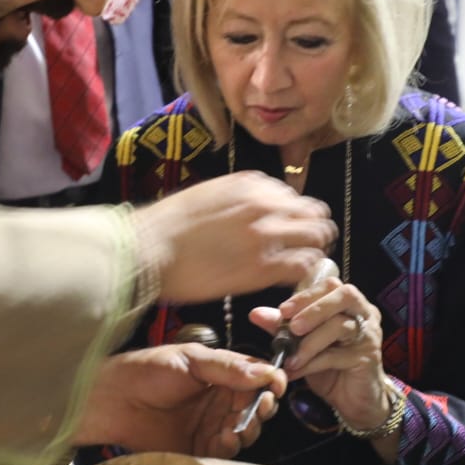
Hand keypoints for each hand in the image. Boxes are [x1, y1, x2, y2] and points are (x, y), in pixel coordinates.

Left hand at [75, 343, 287, 458]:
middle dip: (262, 408)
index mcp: (220, 376)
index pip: (257, 380)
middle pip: (256, 408)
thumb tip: (267, 370)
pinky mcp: (198, 451)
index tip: (275, 386)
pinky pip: (224, 454)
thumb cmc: (146, 372)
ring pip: (245, 432)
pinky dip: (230, 448)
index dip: (269, 383)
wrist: (113, 401)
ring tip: (236, 425)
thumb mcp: (191, 360)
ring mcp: (210, 427)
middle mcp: (219, 402)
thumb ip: (229, 366)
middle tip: (260, 406)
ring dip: (247, 429)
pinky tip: (224, 438)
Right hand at [132, 171, 336, 303]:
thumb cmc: (166, 225)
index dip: (293, 215)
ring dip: (314, 249)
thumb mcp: (207, 194)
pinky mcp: (263, 267)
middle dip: (313, 229)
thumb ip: (237, 198)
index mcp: (251, 184)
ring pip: (317, 238)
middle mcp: (265, 204)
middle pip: (314, 213)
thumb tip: (252, 208)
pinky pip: (302, 266)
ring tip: (304, 262)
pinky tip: (292, 279)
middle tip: (305, 245)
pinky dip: (303, 272)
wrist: (147, 248)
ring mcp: (267, 235)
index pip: (293, 196)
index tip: (288, 227)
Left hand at [249, 276, 387, 430]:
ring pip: (340, 326)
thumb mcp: (302, 343)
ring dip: (310, 341)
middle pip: (344, 295)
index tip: (283, 310)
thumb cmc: (329, 365)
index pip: (330, 285)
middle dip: (314, 309)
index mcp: (348, 303)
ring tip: (290, 357)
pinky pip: (337, 355)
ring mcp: (369, 335)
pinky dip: (312, 363)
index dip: (306, 295)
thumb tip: (256, 314)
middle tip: (292, 327)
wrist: (353, 399)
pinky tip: (295, 371)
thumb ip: (282, 326)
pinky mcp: (367, 358)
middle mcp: (364, 313)